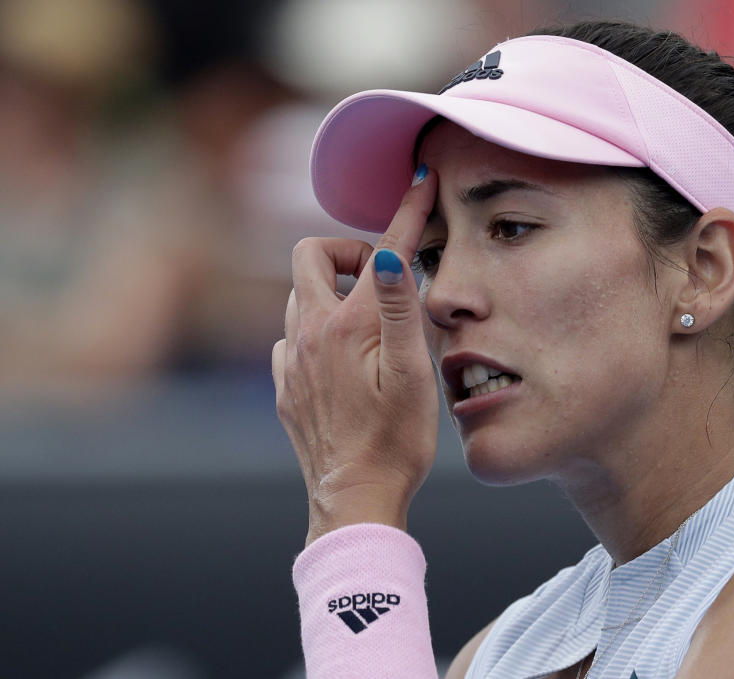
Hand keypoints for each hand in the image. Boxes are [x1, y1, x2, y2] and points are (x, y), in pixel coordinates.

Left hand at [272, 167, 438, 545]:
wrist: (356, 497)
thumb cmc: (396, 440)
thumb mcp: (412, 374)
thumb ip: (401, 310)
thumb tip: (389, 253)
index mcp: (348, 325)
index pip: (382, 252)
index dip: (407, 214)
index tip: (423, 185)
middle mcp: (310, 333)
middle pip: (311, 256)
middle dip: (346, 252)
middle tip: (379, 279)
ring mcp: (292, 361)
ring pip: (299, 296)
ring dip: (330, 290)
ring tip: (367, 321)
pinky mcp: (287, 386)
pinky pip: (290, 336)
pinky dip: (314, 329)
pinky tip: (340, 358)